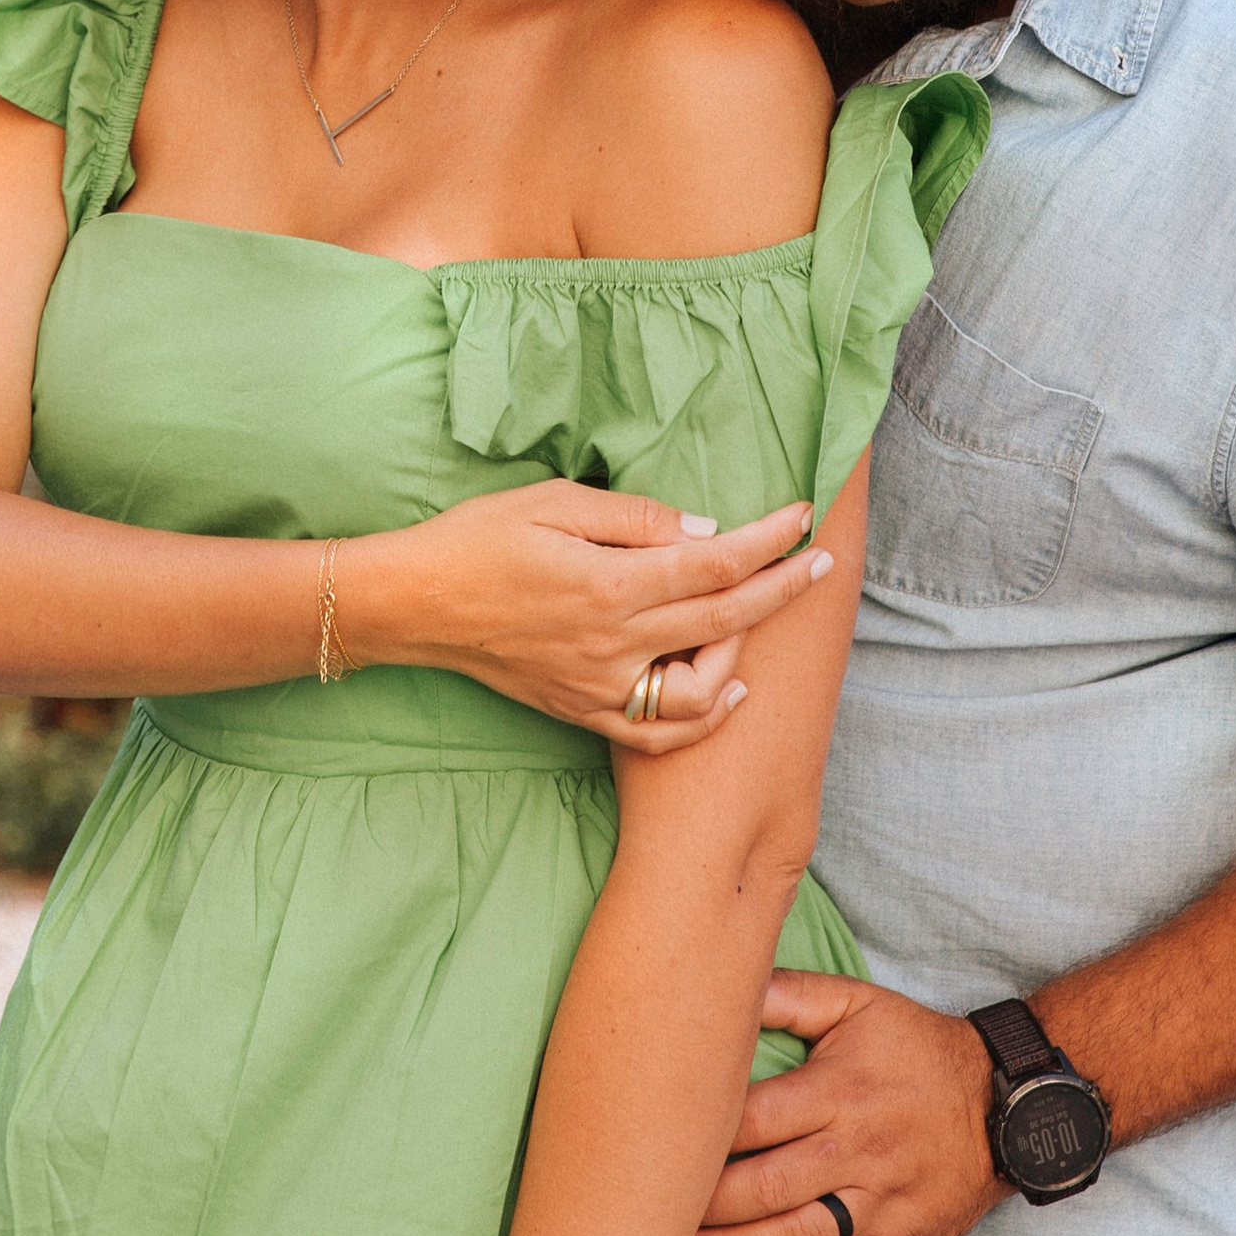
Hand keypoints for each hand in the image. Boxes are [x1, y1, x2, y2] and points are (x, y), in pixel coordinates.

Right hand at [347, 483, 833, 755]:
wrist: (416, 604)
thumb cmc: (479, 539)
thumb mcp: (554, 502)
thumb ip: (635, 518)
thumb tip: (704, 530)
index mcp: (611, 585)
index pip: (715, 564)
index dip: (767, 541)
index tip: (800, 518)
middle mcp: (615, 644)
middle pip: (725, 620)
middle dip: (782, 588)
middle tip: (819, 563)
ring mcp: (601, 686)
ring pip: (703, 690)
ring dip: (745, 653)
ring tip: (756, 614)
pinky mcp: (583, 710)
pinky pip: (659, 732)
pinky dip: (705, 717)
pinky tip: (730, 690)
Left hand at [680, 972, 1006, 1235]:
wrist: (1007, 1103)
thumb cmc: (918, 1048)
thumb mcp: (858, 1003)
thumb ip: (790, 995)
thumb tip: (725, 982)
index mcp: (837, 1090)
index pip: (753, 1119)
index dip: (701, 1138)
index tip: (653, 1144)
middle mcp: (855, 1150)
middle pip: (766, 1185)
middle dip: (704, 1206)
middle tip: (648, 1213)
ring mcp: (880, 1202)